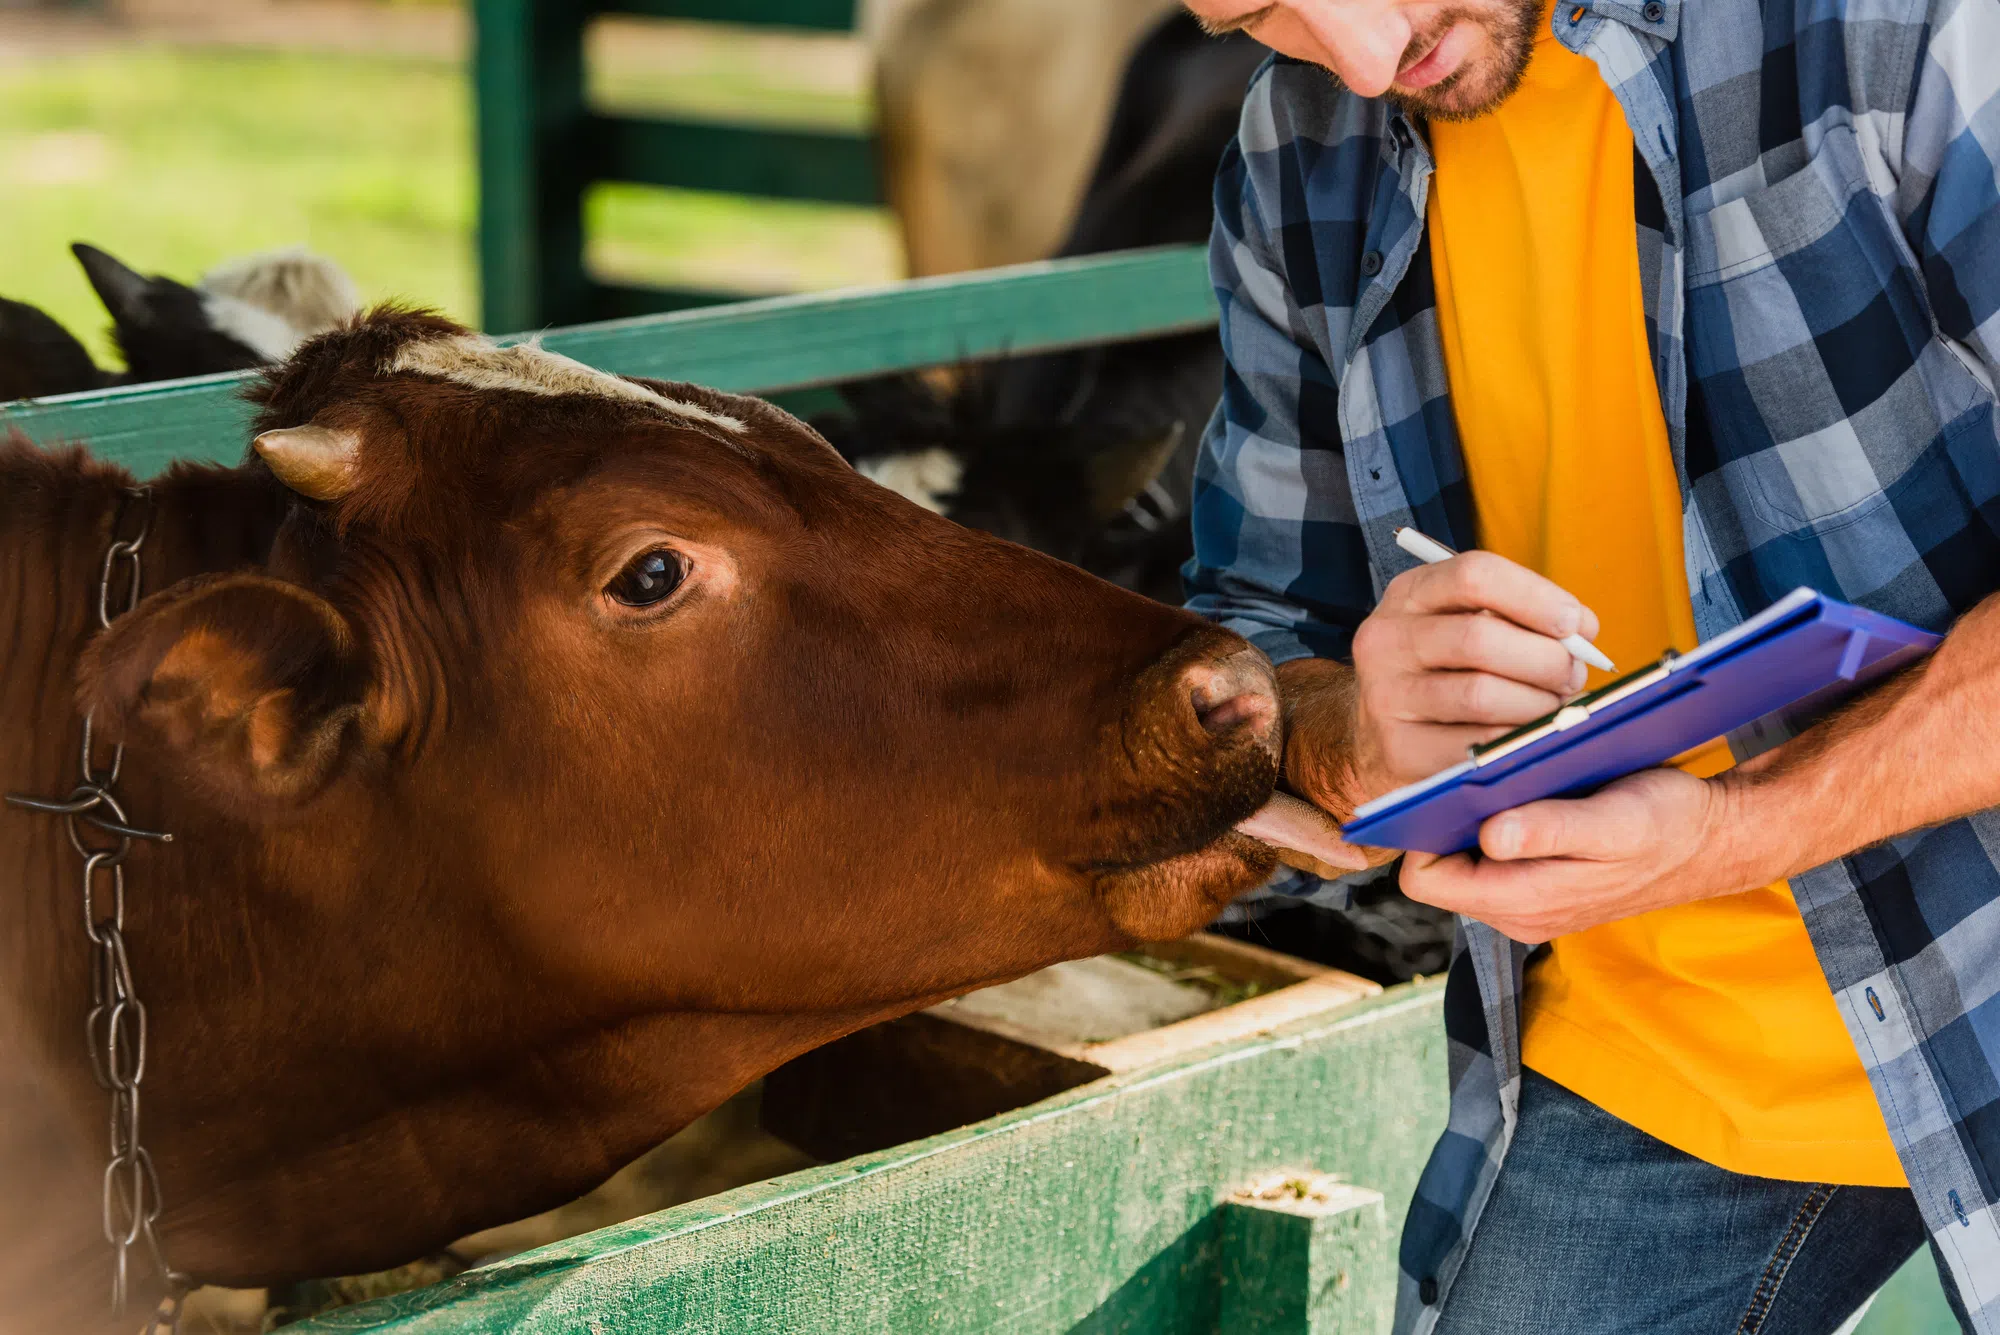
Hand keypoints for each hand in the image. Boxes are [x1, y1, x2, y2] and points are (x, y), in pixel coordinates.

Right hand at [1347, 552, 1597, 798]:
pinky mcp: (1398, 748)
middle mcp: (1386, 639)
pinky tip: (1526, 737)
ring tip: (1553, 709)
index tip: (1574, 624)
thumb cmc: (1447, 673)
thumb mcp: (1466, 625)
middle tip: (1572, 676)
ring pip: (1481, 695)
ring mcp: (1385, 696)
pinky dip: (1515, 741)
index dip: (1535, 596)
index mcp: (1409, 595)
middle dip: (1545, 659)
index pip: (1474, 575)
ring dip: (1536, 704)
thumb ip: (1522, 618)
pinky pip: (1476, 745)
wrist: (1381, 737)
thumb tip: (1583, 632)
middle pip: (1479, 637)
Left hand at [1399, 768, 1766, 942]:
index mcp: (1524, 902)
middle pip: (1439, 869)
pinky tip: (1527, 793)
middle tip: (1479, 776)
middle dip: (1448, 822)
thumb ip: (1548, 832)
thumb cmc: (1668, 826)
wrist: (1714, 840)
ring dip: (1475, 821)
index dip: (1424, 833)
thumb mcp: (1612, 823)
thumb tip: (1489, 836)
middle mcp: (1518, 913)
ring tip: (1507, 781)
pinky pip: (1495, 858)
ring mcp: (1530, 904)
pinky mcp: (1543, 887)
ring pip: (1466, 862)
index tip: (1447, 789)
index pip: (1425, 879)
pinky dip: (1501, 825)